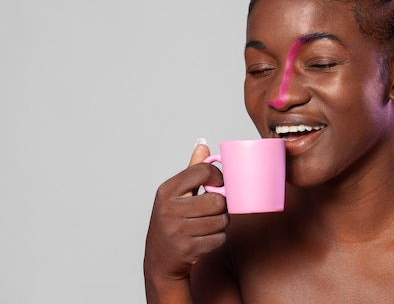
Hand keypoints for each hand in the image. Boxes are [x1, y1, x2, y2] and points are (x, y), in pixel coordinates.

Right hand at [144, 141, 229, 301]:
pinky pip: (219, 238)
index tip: (218, 184)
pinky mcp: (187, 249)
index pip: (202, 171)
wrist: (159, 261)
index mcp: (167, 190)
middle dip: (222, 206)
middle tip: (215, 209)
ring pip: (221, 220)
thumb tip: (203, 144)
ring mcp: (177, 230)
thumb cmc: (172, 221)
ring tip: (209, 224)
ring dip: (221, 223)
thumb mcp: (176, 194)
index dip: (218, 177)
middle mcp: (169, 209)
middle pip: (217, 200)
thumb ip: (192, 170)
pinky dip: (218, 239)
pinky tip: (206, 238)